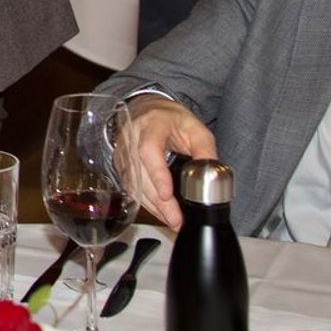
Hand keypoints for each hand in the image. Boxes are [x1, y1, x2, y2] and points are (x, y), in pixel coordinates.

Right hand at [120, 96, 218, 228]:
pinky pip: (130, 188)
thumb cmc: (170, 119)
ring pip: (132, 184)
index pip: (148, 150)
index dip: (156, 174)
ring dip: (152, 206)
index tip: (167, 195)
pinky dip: (145, 203)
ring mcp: (122, 152)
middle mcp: (131, 138)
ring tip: (172, 221)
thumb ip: (204, 147)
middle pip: (139, 174)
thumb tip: (210, 171)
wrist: (147, 110)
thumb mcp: (194, 126)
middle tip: (175, 219)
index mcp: (151, 125)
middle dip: (157, 200)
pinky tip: (160, 213)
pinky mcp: (120, 164)